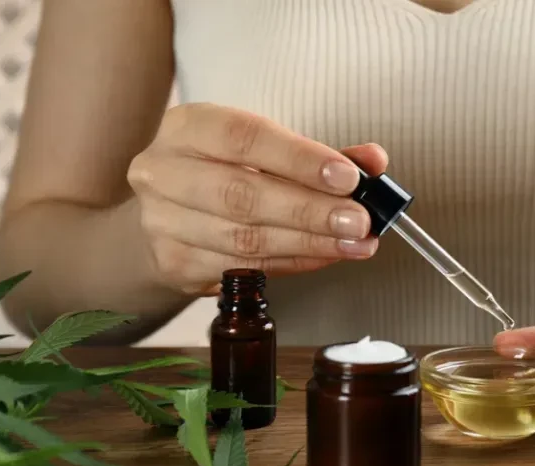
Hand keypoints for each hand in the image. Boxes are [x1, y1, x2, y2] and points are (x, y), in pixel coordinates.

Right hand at [127, 103, 383, 294]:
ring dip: (309, 244)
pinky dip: (292, 263)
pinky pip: (243, 268)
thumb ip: (319, 153)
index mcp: (186, 127)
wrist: (163, 212)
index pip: (245, 138)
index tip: (347, 177)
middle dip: (310, 211)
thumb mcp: (262, 147)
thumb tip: (373, 161)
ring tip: (354, 243)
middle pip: (243, 196)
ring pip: (245, 239)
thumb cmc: (221, 170)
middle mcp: (163, 172)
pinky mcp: (173, 264)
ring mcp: (162, 222)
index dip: (300, 159)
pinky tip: (323, 255)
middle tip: (358, 221)